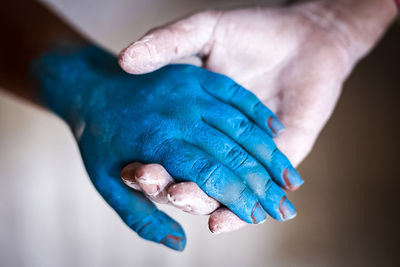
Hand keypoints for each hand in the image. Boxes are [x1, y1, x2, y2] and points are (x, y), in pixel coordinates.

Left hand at [30, 45, 300, 249]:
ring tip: (292, 180)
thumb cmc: (99, 142)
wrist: (90, 87)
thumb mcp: (106, 185)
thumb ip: (142, 217)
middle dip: (263, 186)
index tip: (262, 217)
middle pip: (233, 155)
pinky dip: (259, 114)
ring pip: (241, 127)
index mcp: (159, 145)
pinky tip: (278, 130)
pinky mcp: (197, 75)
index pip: (213, 177)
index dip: (241, 200)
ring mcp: (191, 93)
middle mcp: (181, 117)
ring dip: (270, 155)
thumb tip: (180, 244)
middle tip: (287, 208)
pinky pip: (236, 93)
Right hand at [118, 0, 396, 232]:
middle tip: (154, 187)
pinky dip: (237, 209)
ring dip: (202, 201)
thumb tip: (124, 59)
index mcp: (198, 117)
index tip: (134, 170)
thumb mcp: (205, 30)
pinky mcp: (281, 156)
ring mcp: (249, 152)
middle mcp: (219, 140)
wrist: (308, 35)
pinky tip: (222, 221)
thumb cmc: (255, 28)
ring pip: (219, 188)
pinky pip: (256, 190)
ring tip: (184, 202)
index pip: (168, 150)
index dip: (150, 162)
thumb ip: (168, 42)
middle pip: (192, 174)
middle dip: (174, 185)